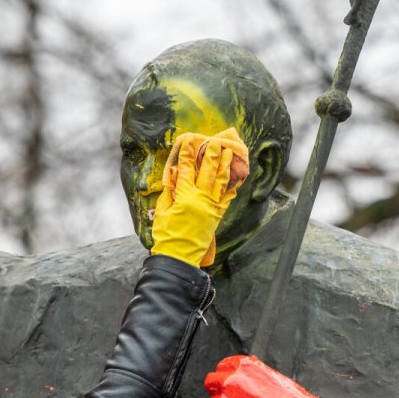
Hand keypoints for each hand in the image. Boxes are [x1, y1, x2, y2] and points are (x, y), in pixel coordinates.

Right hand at [150, 128, 248, 266]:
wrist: (179, 257)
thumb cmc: (166, 234)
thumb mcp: (162, 211)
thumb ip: (169, 191)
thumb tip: (173, 174)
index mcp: (184, 196)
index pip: (185, 170)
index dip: (186, 154)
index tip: (187, 140)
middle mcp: (201, 199)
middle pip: (207, 171)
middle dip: (211, 154)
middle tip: (215, 141)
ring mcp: (212, 207)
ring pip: (220, 181)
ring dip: (225, 165)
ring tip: (229, 152)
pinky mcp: (218, 215)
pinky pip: (227, 197)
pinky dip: (232, 185)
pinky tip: (235, 175)